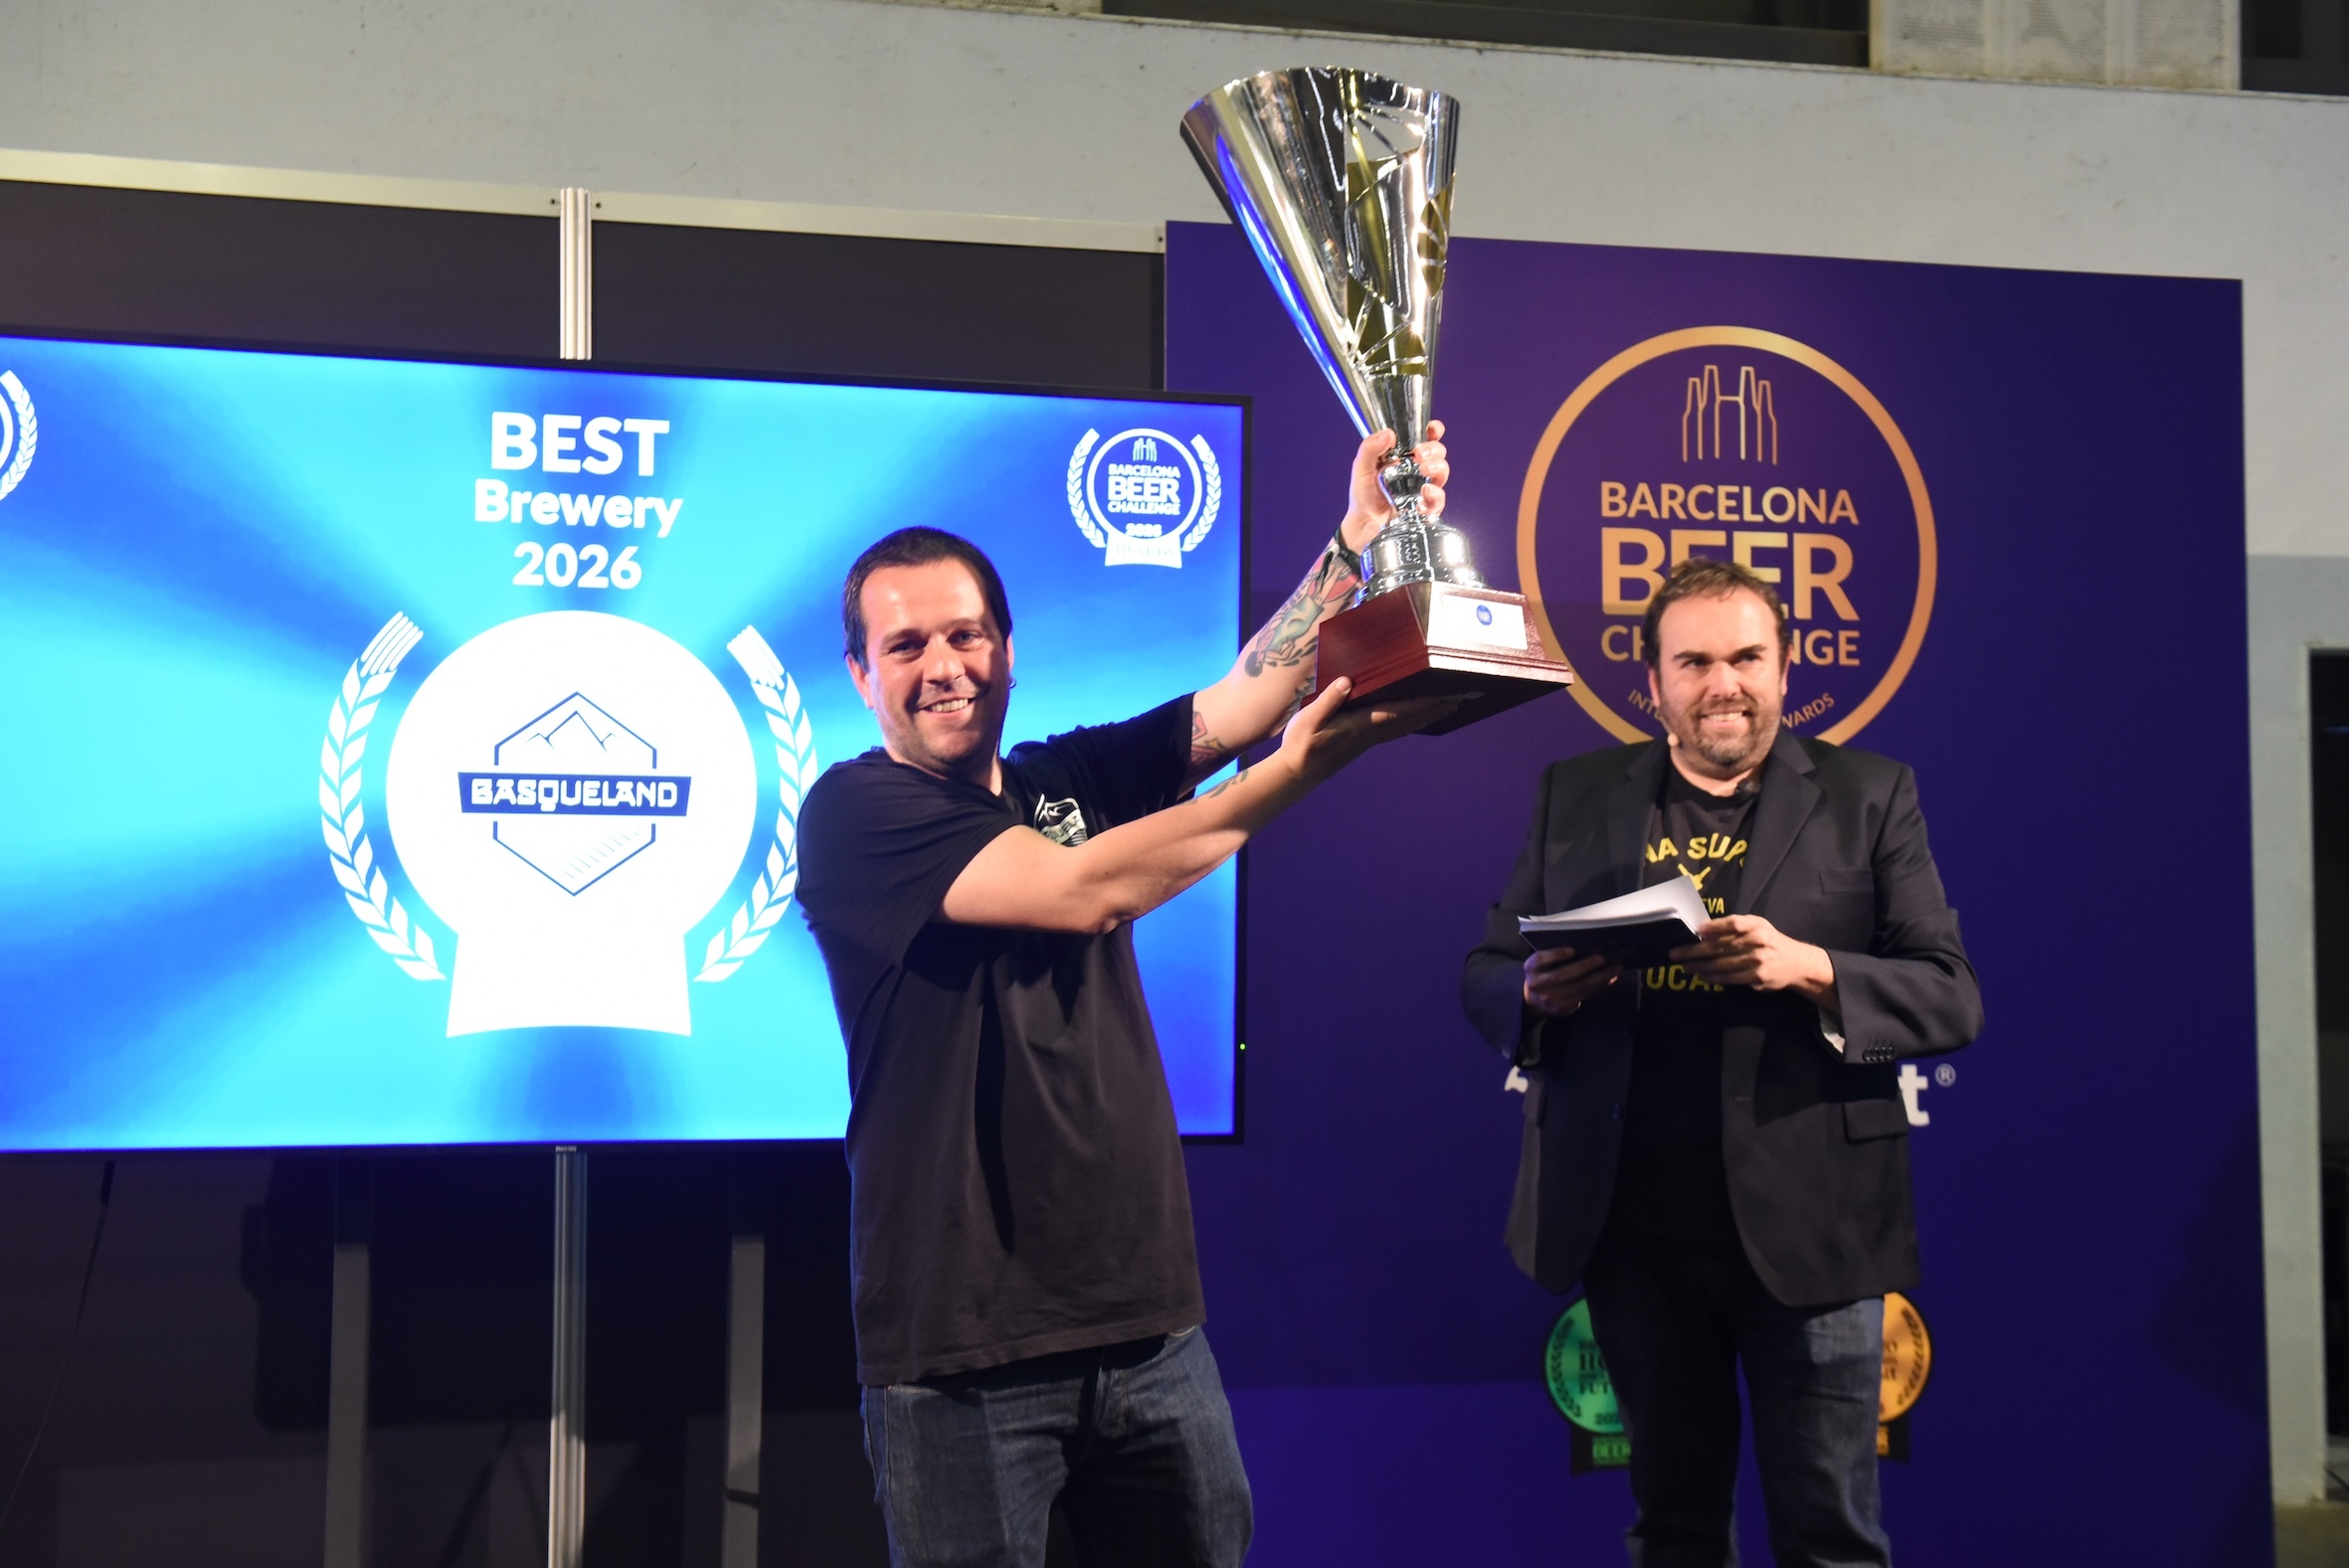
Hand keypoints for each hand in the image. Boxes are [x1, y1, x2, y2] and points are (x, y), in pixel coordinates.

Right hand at [1274, 677, 1463, 786]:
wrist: (1297, 773)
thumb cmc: (1301, 744)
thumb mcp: (1309, 718)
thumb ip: (1329, 700)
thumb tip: (1346, 681)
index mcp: (1359, 725)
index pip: (1396, 712)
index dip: (1420, 704)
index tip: (1442, 697)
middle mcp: (1369, 733)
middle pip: (1409, 720)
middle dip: (1433, 710)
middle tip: (1458, 700)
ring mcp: (1367, 740)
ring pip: (1405, 727)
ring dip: (1426, 717)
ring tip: (1446, 708)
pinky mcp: (1363, 743)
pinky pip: (1394, 731)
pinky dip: (1410, 723)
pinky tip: (1415, 721)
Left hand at [1339, 420, 1448, 555]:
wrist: (1363, 523)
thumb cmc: (1363, 495)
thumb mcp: (1361, 468)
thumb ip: (1370, 448)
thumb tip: (1388, 434)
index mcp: (1404, 456)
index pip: (1425, 438)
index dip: (1434, 431)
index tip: (1433, 428)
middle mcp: (1417, 470)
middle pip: (1438, 453)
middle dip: (1434, 449)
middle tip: (1419, 455)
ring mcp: (1423, 488)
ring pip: (1442, 472)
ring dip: (1437, 468)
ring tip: (1423, 470)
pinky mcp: (1425, 507)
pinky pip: (1439, 499)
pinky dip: (1435, 495)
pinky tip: (1424, 493)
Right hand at [1523, 947, 1621, 1017]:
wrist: (1534, 999)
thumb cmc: (1544, 972)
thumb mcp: (1542, 962)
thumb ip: (1555, 954)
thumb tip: (1586, 946)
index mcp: (1531, 967)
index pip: (1541, 959)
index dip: (1556, 955)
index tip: (1572, 950)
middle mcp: (1537, 984)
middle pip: (1563, 975)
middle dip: (1585, 966)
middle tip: (1603, 958)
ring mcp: (1549, 999)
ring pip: (1577, 987)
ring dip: (1599, 978)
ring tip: (1615, 969)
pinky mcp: (1562, 1009)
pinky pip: (1583, 996)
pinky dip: (1598, 987)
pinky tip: (1609, 980)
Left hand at [1670, 916, 1836, 999]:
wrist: (1796, 962)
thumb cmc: (1769, 940)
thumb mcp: (1757, 926)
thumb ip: (1735, 926)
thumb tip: (1704, 930)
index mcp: (1756, 926)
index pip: (1732, 924)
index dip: (1713, 927)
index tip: (1696, 930)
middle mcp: (1758, 942)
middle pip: (1721, 946)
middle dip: (1695, 950)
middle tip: (1676, 953)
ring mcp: (1758, 961)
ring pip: (1723, 964)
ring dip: (1700, 966)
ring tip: (1686, 966)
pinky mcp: (1757, 977)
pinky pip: (1731, 978)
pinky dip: (1714, 977)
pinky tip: (1703, 976)